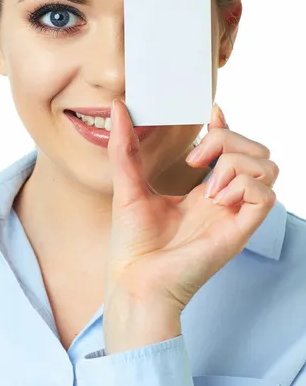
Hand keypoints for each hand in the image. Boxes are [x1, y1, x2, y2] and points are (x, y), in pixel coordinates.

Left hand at [103, 101, 277, 347]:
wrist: (134, 277)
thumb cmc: (132, 240)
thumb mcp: (126, 183)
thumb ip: (124, 146)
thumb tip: (117, 108)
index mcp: (201, 190)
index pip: (230, 149)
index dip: (227, 126)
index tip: (210, 113)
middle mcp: (223, 199)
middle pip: (256, 151)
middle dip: (229, 139)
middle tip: (194, 159)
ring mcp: (233, 214)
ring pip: (268, 167)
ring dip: (236, 163)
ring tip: (206, 186)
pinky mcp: (239, 230)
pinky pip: (266, 195)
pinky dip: (243, 187)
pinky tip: (215, 199)